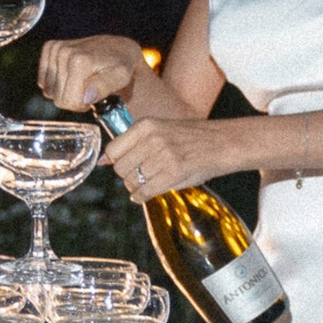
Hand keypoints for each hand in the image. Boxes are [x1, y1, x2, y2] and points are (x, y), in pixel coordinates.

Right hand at [37, 35, 156, 110]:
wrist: (117, 47)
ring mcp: (55, 49)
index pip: (68, 101)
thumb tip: (86, 96)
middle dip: (74, 99)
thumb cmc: (120, 65)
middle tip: (89, 89)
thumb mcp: (120, 77)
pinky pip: (43, 81)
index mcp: (79, 61)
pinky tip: (72, 76)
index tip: (94, 96)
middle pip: (57, 98)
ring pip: (49, 91)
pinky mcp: (49, 48)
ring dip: (65, 91)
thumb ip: (104, 87)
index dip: (82, 104)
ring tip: (82, 81)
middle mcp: (63, 52)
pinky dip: (57, 83)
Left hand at [98, 113, 241, 201]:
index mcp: (146, 125)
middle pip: (120, 168)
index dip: (116, 161)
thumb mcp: (159, 130)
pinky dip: (141, 197)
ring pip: (132, 181)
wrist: (221, 143)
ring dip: (135, 187)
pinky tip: (145, 194)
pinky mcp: (174, 173)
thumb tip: (102, 161)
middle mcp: (153, 139)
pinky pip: (145, 192)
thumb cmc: (189, 138)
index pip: (113, 150)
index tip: (125, 164)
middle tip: (138, 175)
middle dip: (126, 176)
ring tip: (146, 183)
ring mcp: (163, 156)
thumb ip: (131, 143)